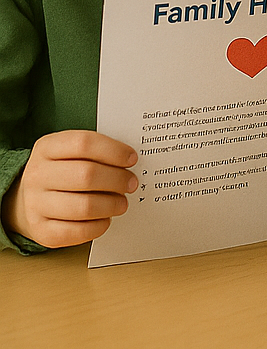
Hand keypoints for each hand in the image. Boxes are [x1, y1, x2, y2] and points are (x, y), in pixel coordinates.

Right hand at [1, 130, 137, 247]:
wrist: (27, 199)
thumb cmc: (62, 172)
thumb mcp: (71, 152)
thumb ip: (97, 152)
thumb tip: (131, 160)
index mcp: (47, 148)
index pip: (84, 144)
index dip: (113, 151)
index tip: (132, 159)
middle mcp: (37, 175)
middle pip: (86, 175)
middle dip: (117, 180)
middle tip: (131, 183)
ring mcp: (35, 204)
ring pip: (84, 206)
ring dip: (111, 205)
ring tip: (122, 203)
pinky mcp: (40, 230)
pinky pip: (77, 231)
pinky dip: (99, 226)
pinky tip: (105, 219)